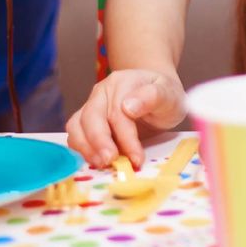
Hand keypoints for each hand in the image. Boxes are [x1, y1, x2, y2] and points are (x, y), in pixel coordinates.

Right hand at [66, 69, 185, 168]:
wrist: (159, 97)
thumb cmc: (164, 96)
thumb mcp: (170, 95)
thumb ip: (154, 96)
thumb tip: (128, 106)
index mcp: (122, 82)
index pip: (118, 112)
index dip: (126, 138)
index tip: (136, 158)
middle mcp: (102, 92)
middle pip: (91, 117)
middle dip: (99, 142)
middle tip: (110, 162)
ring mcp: (92, 106)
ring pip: (77, 126)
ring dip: (86, 148)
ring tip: (103, 164)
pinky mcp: (85, 122)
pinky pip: (76, 135)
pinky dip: (82, 150)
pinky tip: (97, 161)